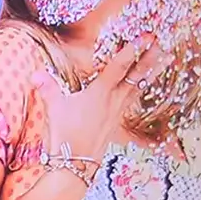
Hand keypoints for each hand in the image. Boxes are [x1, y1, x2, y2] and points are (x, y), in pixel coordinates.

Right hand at [32, 35, 163, 162]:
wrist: (75, 162)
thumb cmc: (65, 134)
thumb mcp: (54, 108)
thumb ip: (47, 88)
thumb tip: (36, 75)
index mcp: (100, 92)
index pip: (119, 66)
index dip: (133, 50)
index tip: (146, 37)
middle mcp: (114, 100)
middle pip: (137, 76)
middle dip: (150, 58)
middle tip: (163, 43)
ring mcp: (117, 113)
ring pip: (139, 88)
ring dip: (152, 72)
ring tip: (164, 60)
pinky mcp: (116, 123)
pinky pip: (132, 101)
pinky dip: (141, 90)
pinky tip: (142, 89)